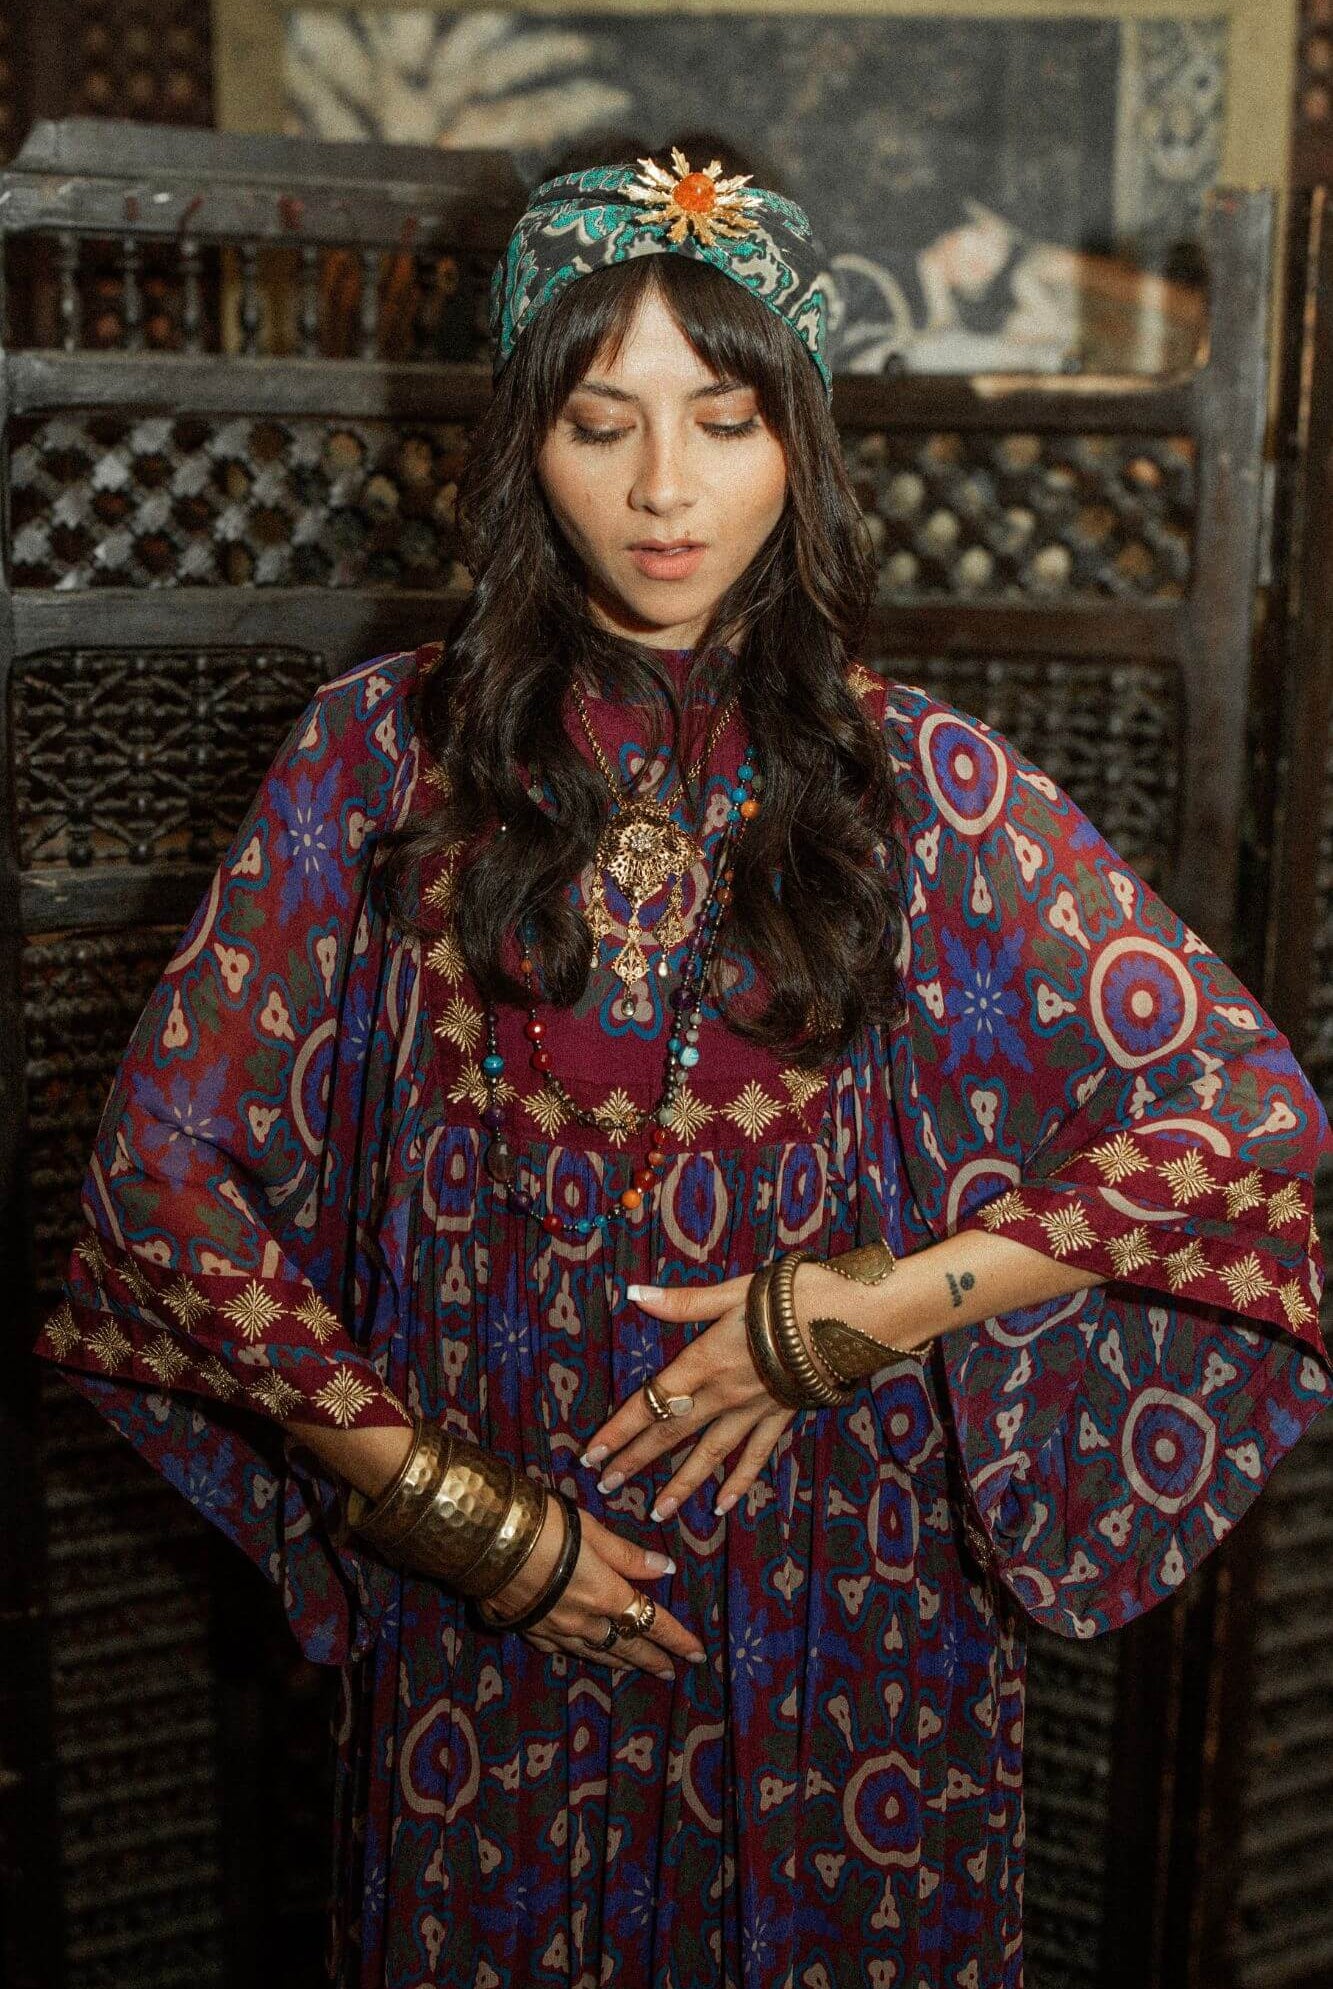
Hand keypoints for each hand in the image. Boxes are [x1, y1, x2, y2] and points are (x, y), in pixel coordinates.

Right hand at [483, 1496, 706, 1680]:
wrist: (481, 1539)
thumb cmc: (542, 1524)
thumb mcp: (592, 1531)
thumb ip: (628, 1556)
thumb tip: (666, 1570)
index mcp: (605, 1595)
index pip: (652, 1622)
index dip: (677, 1638)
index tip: (698, 1653)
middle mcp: (582, 1622)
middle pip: (625, 1646)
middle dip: (651, 1659)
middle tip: (670, 1672)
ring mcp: (551, 1630)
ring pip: (594, 1653)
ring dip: (618, 1661)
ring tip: (633, 1667)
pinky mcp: (525, 1628)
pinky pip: (560, 1648)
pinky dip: (578, 1651)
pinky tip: (580, 1650)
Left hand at [579, 1271, 796, 1522]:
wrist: (852, 1318)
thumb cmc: (791, 1296)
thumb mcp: (733, 1291)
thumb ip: (684, 1302)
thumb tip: (636, 1295)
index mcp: (705, 1362)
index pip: (651, 1403)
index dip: (619, 1430)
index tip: (591, 1455)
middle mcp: (724, 1394)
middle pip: (671, 1435)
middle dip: (636, 1461)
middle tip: (607, 1486)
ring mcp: (754, 1410)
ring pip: (709, 1455)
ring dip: (681, 1484)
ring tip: (657, 1510)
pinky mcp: (781, 1416)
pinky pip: (755, 1457)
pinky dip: (738, 1482)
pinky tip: (724, 1504)